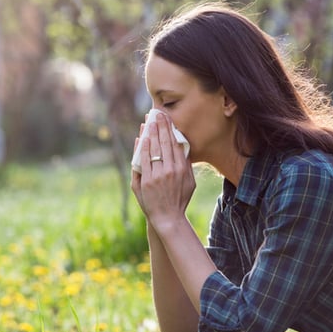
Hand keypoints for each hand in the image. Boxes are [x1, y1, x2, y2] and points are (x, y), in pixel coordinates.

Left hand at [131, 112, 195, 231]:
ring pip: (154, 148)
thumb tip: (183, 148)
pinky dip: (143, 147)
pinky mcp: (147, 180)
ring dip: (151, 132)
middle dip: (160, 126)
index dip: (170, 129)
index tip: (167, 118)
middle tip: (157, 113)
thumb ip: (187, 165)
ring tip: (148, 121)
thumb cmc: (180, 200)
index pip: (176, 143)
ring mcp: (158, 175)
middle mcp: (171, 170)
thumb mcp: (190, 183)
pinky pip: (144, 159)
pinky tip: (142, 137)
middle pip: (165, 142)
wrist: (168, 218)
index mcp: (182, 169)